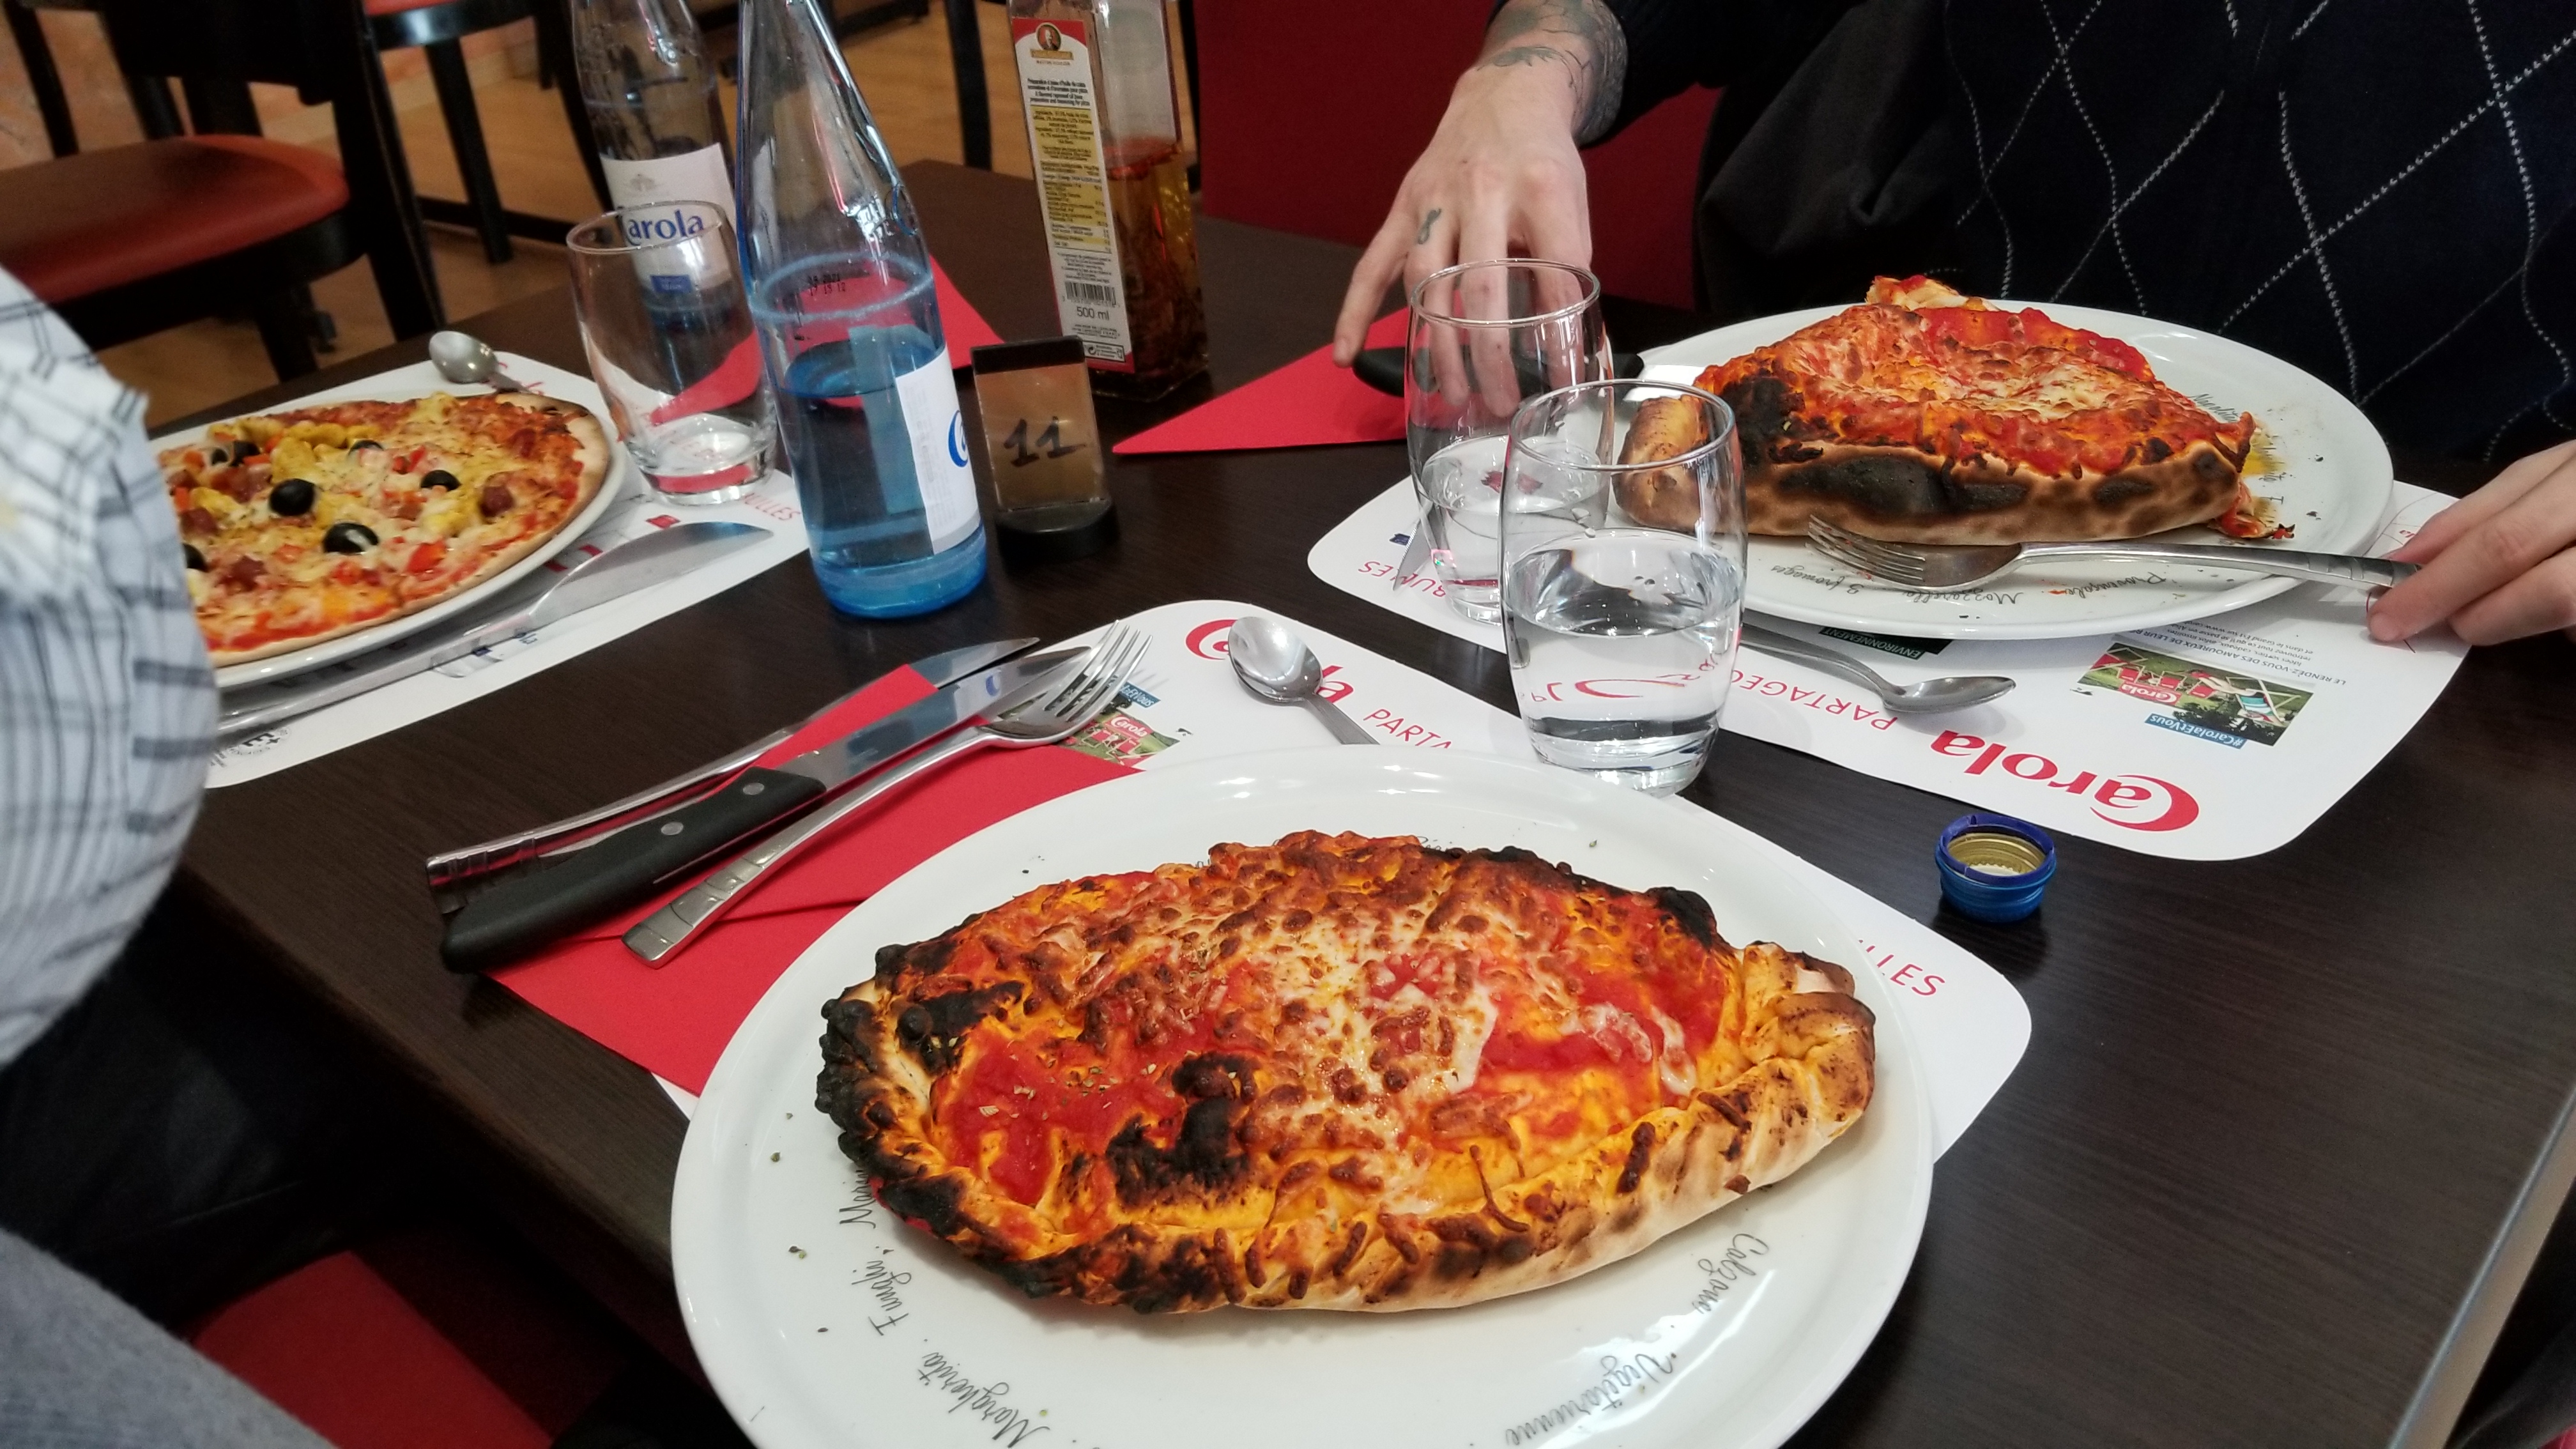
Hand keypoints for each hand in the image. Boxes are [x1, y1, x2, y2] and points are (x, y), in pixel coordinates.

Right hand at [1329, 0, 1627, 364]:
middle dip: (1492, 354)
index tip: (1562, 380)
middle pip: (1484, 286)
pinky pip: (1373, 266)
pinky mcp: (1402, 208)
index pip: (1554, 270)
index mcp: (1540, 188)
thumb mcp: (1571, 205)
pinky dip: (1356, 312)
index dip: (1560, 330)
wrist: (1503, 97)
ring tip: (1453, 395)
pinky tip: (1347, 356)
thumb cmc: (1541, 162)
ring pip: (1430, 284)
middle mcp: (1483, 192)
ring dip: (1439, 346)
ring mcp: (1435, 201)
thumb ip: (1567, 267)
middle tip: (1500, 403)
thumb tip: (1566, 346)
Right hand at [2369, 438, 2575, 644]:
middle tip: (2384, 616)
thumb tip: (2491, 616)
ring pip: (2500, 497)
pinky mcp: (2568, 453)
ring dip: (2436, 541)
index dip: (2493, 618)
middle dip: (2436, 583)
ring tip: (2392, 573)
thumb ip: (2569, 614)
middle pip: (2507, 539)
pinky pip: (2510, 477)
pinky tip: (2434, 537)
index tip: (2453, 636)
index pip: (2553, 590)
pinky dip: (2464, 512)